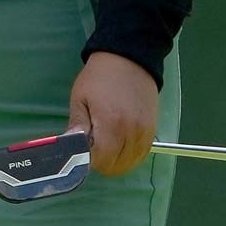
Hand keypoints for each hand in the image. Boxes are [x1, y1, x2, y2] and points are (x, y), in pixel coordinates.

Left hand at [67, 51, 159, 175]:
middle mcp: (131, 133)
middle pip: (117, 166)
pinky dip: (130, 155)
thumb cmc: (99, 77)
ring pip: (131, 163)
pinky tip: (120, 143)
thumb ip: (77, 126)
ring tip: (106, 143)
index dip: (89, 161)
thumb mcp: (80, 98)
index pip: (102, 160)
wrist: (129, 59)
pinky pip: (142, 154)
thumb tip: (72, 148)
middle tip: (92, 147)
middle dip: (102, 162)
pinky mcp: (153, 130)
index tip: (82, 151)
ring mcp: (145, 132)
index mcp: (111, 124)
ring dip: (117, 161)